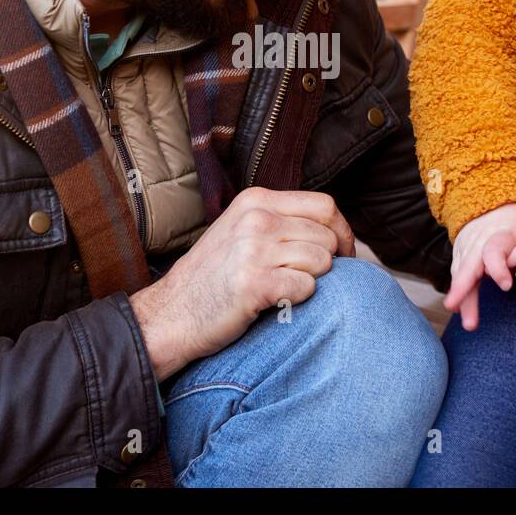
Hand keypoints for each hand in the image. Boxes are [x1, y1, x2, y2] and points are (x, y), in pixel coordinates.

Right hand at [129, 187, 352, 380]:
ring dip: (312, 281)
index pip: (325, 205)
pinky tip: (276, 303)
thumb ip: (281, 221)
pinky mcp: (254, 283)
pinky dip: (299, 300)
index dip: (343, 232)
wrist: (171, 314)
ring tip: (285, 290)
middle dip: (332, 262)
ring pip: (322, 261)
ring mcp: (253, 249)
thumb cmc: (213, 278)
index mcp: (256, 200)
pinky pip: (307, 288)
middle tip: (315, 280)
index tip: (344, 254)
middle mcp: (256, 218)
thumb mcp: (242, 230)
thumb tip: (337, 229)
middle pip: (328, 235)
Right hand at [447, 200, 515, 330]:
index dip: (497, 267)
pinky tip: (462, 315)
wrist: (484, 208)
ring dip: (461, 299)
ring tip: (467, 324)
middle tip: (456, 307)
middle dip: (462, 288)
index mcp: (497, 235)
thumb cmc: (513, 214)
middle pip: (467, 268)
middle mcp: (477, 245)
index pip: (493, 252)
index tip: (506, 285)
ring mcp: (466, 254)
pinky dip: (460, 298)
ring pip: (460, 278)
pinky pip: (459, 281)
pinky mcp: (461, 262)